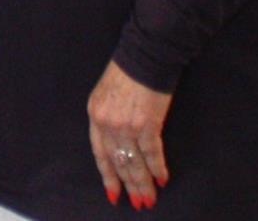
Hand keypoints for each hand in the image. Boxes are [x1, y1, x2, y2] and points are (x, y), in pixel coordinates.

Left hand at [87, 60, 171, 208]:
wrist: (144, 55)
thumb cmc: (126, 72)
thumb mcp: (106, 94)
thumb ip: (109, 118)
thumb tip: (119, 142)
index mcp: (94, 114)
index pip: (99, 153)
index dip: (107, 175)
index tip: (113, 193)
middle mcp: (107, 123)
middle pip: (117, 161)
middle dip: (128, 185)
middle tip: (138, 203)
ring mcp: (126, 125)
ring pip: (134, 162)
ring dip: (143, 183)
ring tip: (149, 199)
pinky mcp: (146, 124)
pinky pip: (151, 153)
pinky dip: (157, 168)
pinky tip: (162, 179)